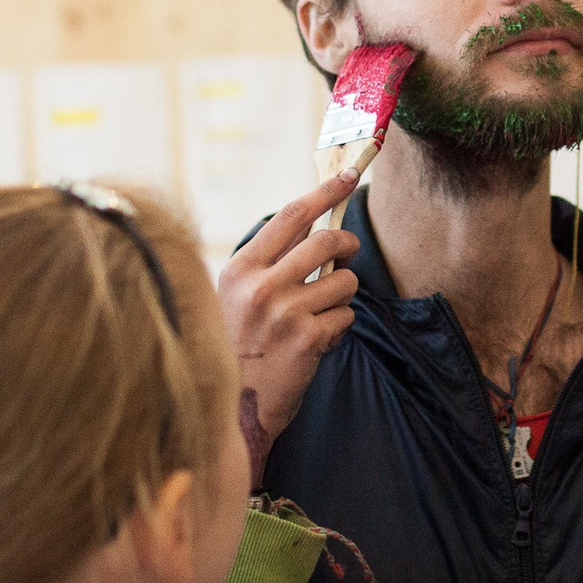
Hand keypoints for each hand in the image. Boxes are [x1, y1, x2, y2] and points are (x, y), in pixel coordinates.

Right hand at [220, 171, 362, 488]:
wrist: (233, 406)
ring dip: (342, 296)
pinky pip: (346, 317)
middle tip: (347, 254)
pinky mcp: (306, 341)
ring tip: (321, 314)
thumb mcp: (237, 295)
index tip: (348, 176)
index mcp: (240, 268)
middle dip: (347, 245)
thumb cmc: (238, 345)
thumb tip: (310, 220)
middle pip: (325, 240)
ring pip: (343, 281)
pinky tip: (317, 342)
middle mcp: (260, 286)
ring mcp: (283, 314)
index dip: (325, 191)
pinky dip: (339, 327)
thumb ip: (270, 260)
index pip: (291, 215)